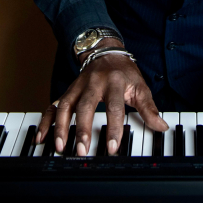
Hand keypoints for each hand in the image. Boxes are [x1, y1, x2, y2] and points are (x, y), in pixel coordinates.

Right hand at [36, 42, 167, 155]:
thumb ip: (149, 108)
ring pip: (65, 105)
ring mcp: (78, 86)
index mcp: (115, 82)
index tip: (112, 147)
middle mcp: (94, 83)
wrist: (106, 52)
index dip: (113, 128)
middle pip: (86, 105)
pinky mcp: (67, 91)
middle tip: (83, 150)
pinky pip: (53, 105)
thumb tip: (161, 127)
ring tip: (60, 147)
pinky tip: (41, 137)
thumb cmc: (124, 73)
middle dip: (83, 128)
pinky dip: (46, 121)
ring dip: (61, 127)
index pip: (114, 107)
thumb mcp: (140, 87)